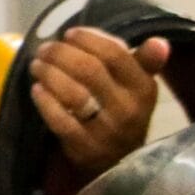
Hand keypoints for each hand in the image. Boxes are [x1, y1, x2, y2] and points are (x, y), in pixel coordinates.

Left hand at [30, 26, 169, 180]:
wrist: (118, 160)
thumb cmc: (121, 110)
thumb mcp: (136, 86)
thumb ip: (141, 60)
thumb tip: (158, 42)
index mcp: (143, 88)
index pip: (115, 54)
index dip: (87, 39)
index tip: (69, 34)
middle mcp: (128, 109)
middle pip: (88, 70)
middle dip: (60, 53)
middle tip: (44, 49)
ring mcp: (107, 131)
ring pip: (73, 94)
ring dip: (48, 73)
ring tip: (37, 65)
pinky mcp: (85, 148)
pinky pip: (60, 121)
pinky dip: (45, 101)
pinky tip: (36, 89)